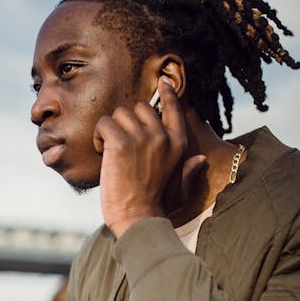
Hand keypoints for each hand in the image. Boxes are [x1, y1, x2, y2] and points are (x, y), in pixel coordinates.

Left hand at [93, 78, 205, 237]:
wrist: (138, 219)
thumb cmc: (157, 207)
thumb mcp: (180, 189)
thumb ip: (188, 171)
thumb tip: (201, 160)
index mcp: (178, 144)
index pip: (173, 109)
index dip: (167, 94)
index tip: (163, 82)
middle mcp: (162, 136)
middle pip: (140, 107)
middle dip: (126, 122)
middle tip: (120, 144)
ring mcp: (141, 137)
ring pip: (119, 114)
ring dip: (110, 130)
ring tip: (108, 152)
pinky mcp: (120, 142)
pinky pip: (103, 123)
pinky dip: (97, 136)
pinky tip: (100, 152)